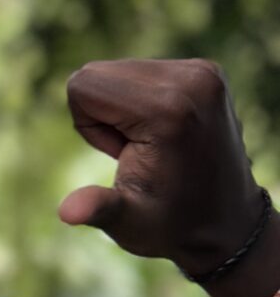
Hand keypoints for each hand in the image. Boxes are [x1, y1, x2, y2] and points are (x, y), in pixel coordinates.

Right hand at [60, 59, 264, 276]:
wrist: (229, 223)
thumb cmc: (172, 225)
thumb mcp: (128, 222)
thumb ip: (97, 209)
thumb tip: (66, 213)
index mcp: (168, 109)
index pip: (83, 84)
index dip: (89, 126)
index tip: (123, 155)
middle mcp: (191, 79)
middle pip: (96, 72)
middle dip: (102, 115)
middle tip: (137, 152)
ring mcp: (203, 72)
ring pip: (116, 70)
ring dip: (120, 108)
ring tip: (152, 145)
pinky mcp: (206, 71)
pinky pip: (140, 71)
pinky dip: (139, 101)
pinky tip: (163, 133)